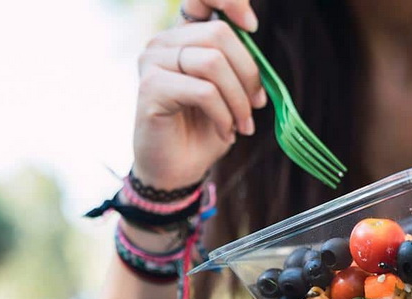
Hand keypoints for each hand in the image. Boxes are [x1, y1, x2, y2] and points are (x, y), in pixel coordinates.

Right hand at [133, 0, 265, 189]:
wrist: (177, 169)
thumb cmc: (203, 130)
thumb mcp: (230, 95)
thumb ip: (239, 68)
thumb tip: (260, 59)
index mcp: (184, 38)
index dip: (229, 1)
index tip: (251, 26)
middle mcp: (164, 43)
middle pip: (219, 34)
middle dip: (248, 74)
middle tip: (256, 106)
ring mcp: (153, 62)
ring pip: (214, 62)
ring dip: (238, 100)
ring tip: (243, 125)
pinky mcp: (151, 87)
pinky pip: (204, 91)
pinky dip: (223, 115)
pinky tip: (225, 132)